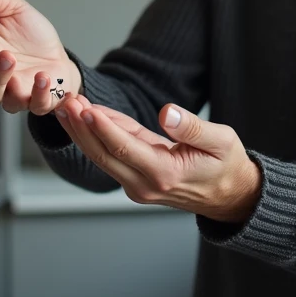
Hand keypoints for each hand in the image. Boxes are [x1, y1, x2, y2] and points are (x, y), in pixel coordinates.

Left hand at [54, 98, 262, 223]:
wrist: (230, 196)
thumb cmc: (227, 165)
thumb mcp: (221, 140)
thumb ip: (192, 127)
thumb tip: (166, 112)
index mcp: (165, 174)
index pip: (124, 148)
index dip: (102, 127)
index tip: (85, 108)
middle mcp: (145, 184)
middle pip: (103, 154)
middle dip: (81, 127)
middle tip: (65, 101)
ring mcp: (138, 186)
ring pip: (102, 156)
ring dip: (82, 131)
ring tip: (66, 105)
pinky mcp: (136, 180)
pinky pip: (112, 156)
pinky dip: (97, 136)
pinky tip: (85, 115)